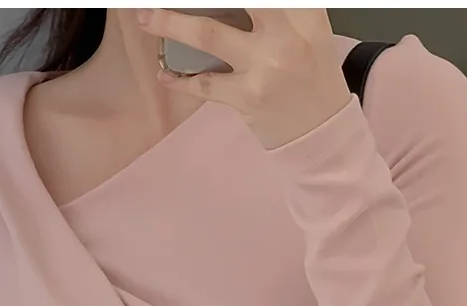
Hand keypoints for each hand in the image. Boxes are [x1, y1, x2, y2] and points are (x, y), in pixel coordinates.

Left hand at [138, 8, 352, 149]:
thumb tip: (233, 7)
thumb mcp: (310, 32)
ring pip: (207, 35)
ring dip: (170, 25)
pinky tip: (165, 73)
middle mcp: (285, 35)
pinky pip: (205, 85)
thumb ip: (283, 9)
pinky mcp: (248, 97)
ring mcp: (264, 67)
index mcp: (304, 13)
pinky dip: (181, 80)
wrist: (322, 133)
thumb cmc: (311, 75)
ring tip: (144, 17)